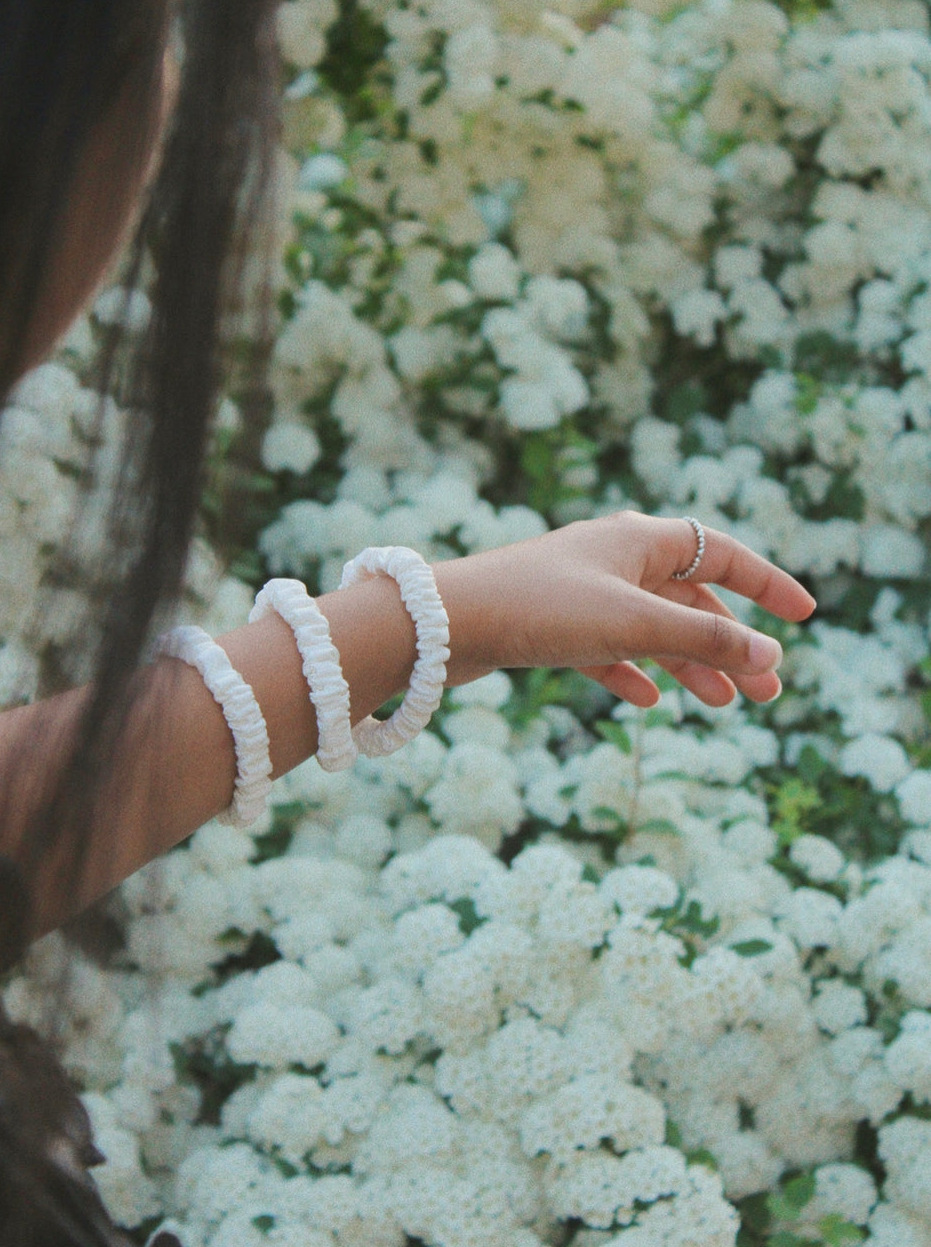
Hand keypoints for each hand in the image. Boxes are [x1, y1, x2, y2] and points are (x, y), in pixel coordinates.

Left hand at [435, 510, 815, 706]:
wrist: (441, 625)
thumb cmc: (538, 608)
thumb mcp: (632, 623)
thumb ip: (703, 641)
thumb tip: (771, 656)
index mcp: (639, 539)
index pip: (721, 553)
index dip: (766, 583)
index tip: (805, 616)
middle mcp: (613, 558)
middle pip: (690, 600)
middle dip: (732, 644)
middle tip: (770, 693)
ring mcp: (581, 592)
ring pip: (652, 629)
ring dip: (690, 666)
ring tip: (724, 706)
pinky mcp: (550, 626)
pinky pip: (607, 648)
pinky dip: (632, 672)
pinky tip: (645, 702)